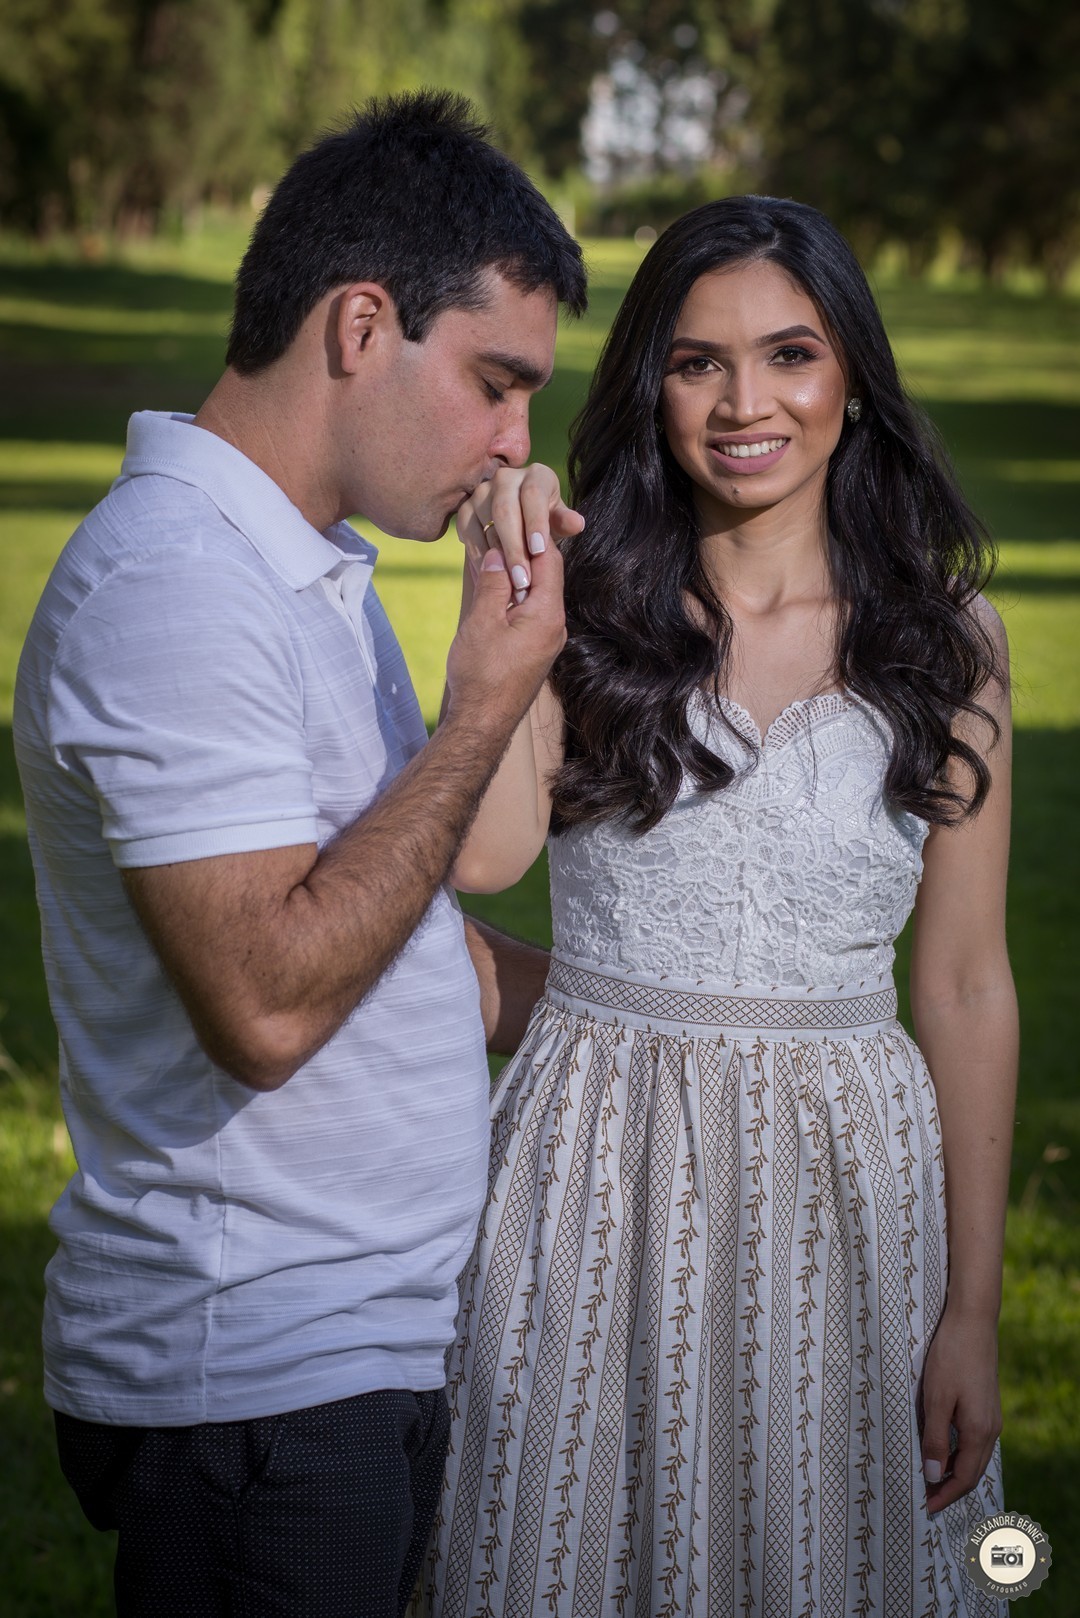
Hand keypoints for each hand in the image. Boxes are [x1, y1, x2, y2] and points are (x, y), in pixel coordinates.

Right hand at [444, 514, 566, 738]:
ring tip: (492, 562)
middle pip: (546, 576)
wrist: (482, 723)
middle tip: (499, 535)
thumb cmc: (481, 674)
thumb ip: (492, 584)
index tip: (513, 519)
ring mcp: (547, 641)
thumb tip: (496, 553)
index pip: (549, 560)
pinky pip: (531, 615)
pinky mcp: (536, 653)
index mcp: (547, 615)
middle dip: (523, 555)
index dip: (531, 536)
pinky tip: (495, 595)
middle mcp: (556, 627)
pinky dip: (515, 599)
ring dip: (517, 578)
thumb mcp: (481, 621)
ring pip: (537, 596)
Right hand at [457, 462, 584, 603]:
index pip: (534, 495)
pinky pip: (467, 530)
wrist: (522, 530)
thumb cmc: (546, 525)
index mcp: (537, 476)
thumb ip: (564, 523)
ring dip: (493, 555)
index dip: (535, 522)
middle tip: (521, 580)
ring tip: (504, 584)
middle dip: (513, 547)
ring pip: (482, 519)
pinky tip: (488, 578)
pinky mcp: (466, 508)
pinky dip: (477, 555)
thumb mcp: (559, 524)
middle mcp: (507, 477)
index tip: (537, 551)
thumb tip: (577, 523)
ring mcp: (482, 491)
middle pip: (505, 509)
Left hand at [920, 1306, 1001, 1512]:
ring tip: (929, 1478)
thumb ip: (935, 1438)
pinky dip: (958, 1453)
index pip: (963, 1478)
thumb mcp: (936, 1398)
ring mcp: (991, 1417)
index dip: (944, 1495)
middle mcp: (991, 1429)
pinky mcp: (986, 1405)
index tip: (925, 1508)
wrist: (972, 1322)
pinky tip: (941, 1449)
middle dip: (948, 1488)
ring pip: (974, 1457)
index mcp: (979, 1431)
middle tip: (923, 1497)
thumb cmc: (951, 1357)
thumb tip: (934, 1476)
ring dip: (953, 1471)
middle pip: (971, 1471)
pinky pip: (974, 1441)